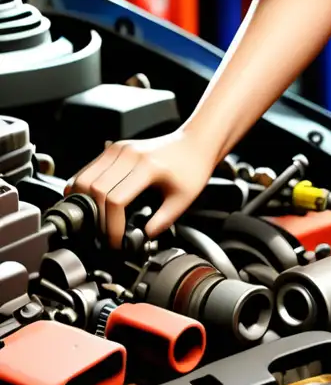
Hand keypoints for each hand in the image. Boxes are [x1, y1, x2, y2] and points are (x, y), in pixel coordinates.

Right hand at [65, 129, 215, 248]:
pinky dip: (82, 188)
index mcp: (147, 166)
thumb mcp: (183, 200)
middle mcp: (128, 154)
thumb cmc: (191, 167)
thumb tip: (140, 239)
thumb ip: (161, 222)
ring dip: (84, 203)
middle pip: (95, 190)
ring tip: (94, 222)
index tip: (117, 241)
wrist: (194, 143)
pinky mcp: (113, 149)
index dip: (112, 226)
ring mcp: (118, 149)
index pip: (116, 200)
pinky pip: (88, 169)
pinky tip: (87, 202)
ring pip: (85, 177)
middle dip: (97, 219)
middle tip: (104, 235)